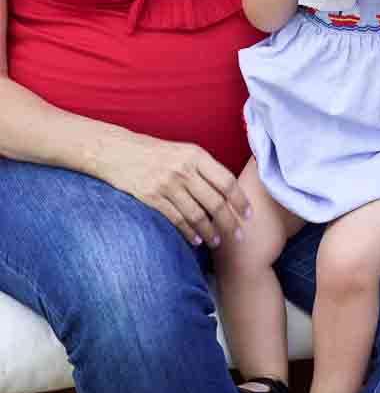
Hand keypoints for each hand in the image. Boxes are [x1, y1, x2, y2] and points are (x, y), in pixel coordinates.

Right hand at [98, 133, 251, 247]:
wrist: (118, 152)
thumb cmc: (156, 152)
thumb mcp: (184, 151)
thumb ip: (204, 168)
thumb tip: (227, 191)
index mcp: (196, 155)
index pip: (226, 181)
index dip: (240, 200)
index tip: (248, 214)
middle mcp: (184, 170)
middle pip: (215, 202)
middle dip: (229, 222)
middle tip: (238, 236)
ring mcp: (167, 185)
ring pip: (197, 215)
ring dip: (210, 232)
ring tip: (217, 241)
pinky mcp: (152, 198)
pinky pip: (177, 220)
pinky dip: (189, 233)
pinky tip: (196, 240)